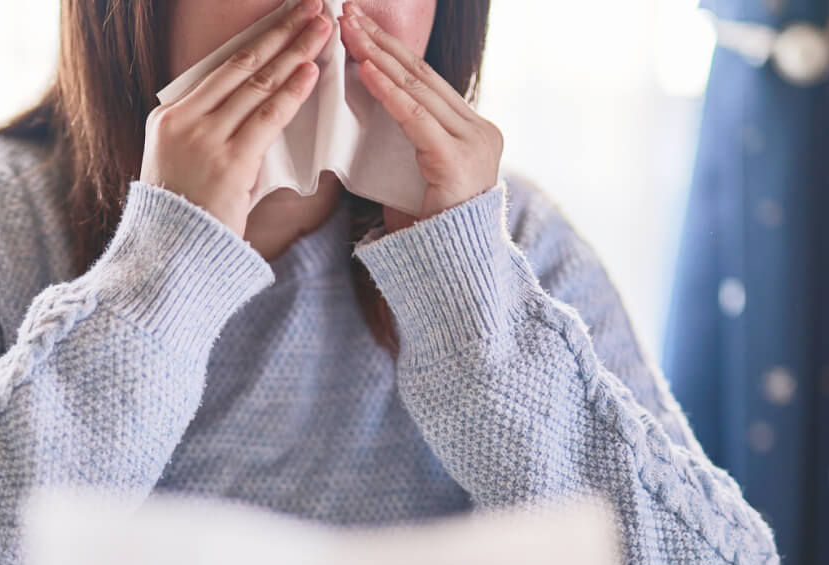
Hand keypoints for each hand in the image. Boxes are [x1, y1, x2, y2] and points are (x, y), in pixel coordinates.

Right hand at [140, 0, 332, 237]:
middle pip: (242, 64)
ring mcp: (205, 138)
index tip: (282, 20)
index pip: (221, 69)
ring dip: (295, 52)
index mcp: (168, 117)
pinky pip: (267, 117)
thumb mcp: (180, 167)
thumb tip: (248, 115)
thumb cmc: (182, 219)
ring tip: (321, 28)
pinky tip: (312, 71)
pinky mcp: (229, 161)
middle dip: (281, 31)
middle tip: (310, 7)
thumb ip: (208, 137)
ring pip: (258, 84)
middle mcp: (184, 119)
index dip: (258, 40)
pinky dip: (292, 92)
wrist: (168, 258)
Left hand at [338, 2, 503, 232]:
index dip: (391, 51)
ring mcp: (473, 143)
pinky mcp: (457, 159)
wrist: (451, 275)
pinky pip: (414, 117)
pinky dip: (387, 91)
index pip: (424, 82)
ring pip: (417, 89)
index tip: (358, 28)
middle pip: (421, 76)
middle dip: (381, 42)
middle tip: (348, 14)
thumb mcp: (413, 176)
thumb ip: (404, 143)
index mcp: (472, 132)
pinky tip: (365, 69)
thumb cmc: (425, 234)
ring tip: (348, 31)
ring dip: (378, 56)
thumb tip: (368, 110)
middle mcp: (480, 131)